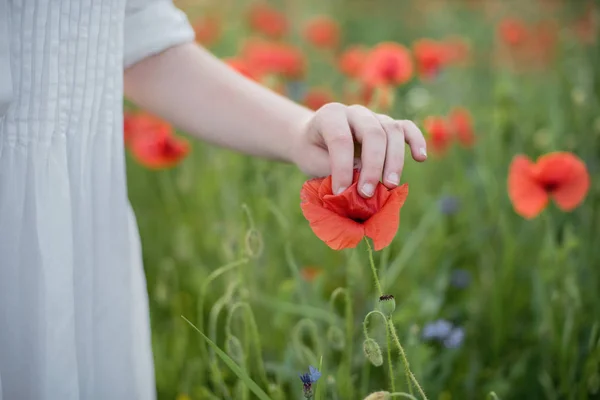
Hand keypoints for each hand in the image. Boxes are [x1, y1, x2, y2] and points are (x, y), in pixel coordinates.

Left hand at [291, 103, 427, 197]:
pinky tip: (420, 158)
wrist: (313, 139)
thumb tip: (357, 190)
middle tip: (367, 193)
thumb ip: (334, 171)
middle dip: (372, 166)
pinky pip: (407, 128)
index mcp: (331, 116)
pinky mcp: (388, 124)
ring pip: (392, 131)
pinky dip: (416, 141)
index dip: (342, 168)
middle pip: (372, 133)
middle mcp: (355, 112)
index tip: (340, 192)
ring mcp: (374, 115)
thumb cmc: (314, 152)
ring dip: (394, 161)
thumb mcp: (313, 162)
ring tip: (390, 186)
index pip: (341, 139)